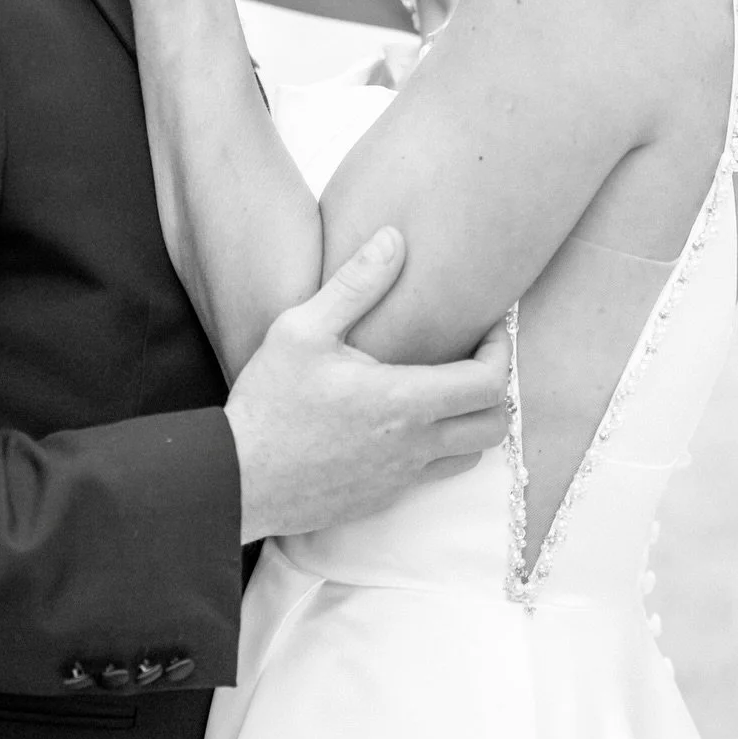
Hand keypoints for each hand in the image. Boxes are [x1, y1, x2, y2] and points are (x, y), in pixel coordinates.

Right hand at [224, 228, 512, 542]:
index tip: (488, 328)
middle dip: (495, 388)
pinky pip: (433, 475)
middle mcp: (413, 446)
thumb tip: (394, 239)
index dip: (500, 351)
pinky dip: (438, 447)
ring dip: (470, 421)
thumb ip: (355, 284)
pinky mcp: (383, 499)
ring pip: (471, 455)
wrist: (237, 479)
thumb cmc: (268, 402)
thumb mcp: (302, 329)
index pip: (488, 383)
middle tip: (472, 358)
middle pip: (494, 425)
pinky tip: (405, 422)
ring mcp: (400, 479)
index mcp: (402, 402)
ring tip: (443, 389)